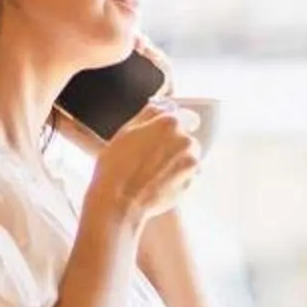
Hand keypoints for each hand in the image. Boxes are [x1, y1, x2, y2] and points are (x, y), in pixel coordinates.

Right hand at [85, 103, 200, 226]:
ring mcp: (190, 164)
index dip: (170, 127)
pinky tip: (156, 183)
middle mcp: (185, 141)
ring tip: (153, 171)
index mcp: (170, 123)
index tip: (162, 134)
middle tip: (151, 157)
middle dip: (173, 145)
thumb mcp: (127, 130)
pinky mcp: (190, 185)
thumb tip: (162, 104)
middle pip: (186, 138)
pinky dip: (176, 178)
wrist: (119, 202)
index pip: (183, 116)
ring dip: (176, 161)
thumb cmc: (116, 166)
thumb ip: (149, 113)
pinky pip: (186, 176)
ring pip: (188, 157)